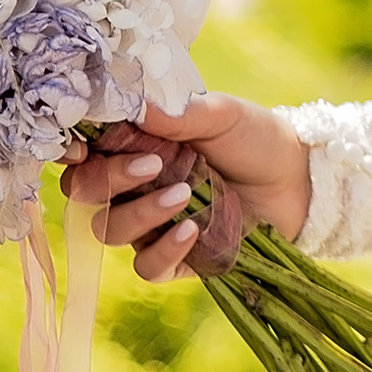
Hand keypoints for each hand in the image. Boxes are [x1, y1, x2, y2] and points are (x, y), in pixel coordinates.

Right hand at [64, 96, 313, 281]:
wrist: (299, 180)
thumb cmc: (254, 139)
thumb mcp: (221, 116)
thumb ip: (178, 113)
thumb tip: (135, 104)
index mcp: (132, 145)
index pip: (82, 152)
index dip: (72, 151)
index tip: (84, 148)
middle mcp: (132, 186)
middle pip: (86, 193)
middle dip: (108, 179)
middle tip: (151, 165)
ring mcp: (150, 225)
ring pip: (110, 230)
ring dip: (139, 214)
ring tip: (184, 194)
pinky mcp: (176, 258)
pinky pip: (147, 267)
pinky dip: (164, 250)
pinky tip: (192, 230)